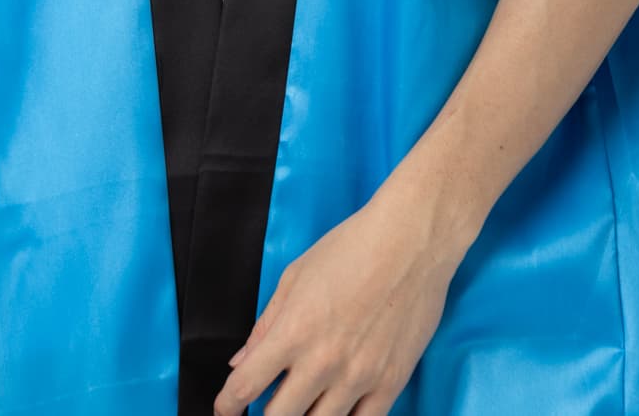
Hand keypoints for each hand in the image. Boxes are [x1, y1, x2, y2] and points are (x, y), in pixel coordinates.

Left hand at [212, 171, 465, 415]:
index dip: (228, 405)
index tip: (226, 408)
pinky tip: (335, 411)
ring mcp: (359, 377)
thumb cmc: (352, 247)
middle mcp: (323, 361)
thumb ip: (265, 325)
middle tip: (265, 407)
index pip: (246, 386)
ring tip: (302, 404)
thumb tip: (240, 361)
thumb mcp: (296, 276)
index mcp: (293, 331)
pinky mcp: (391, 382)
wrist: (412, 240)